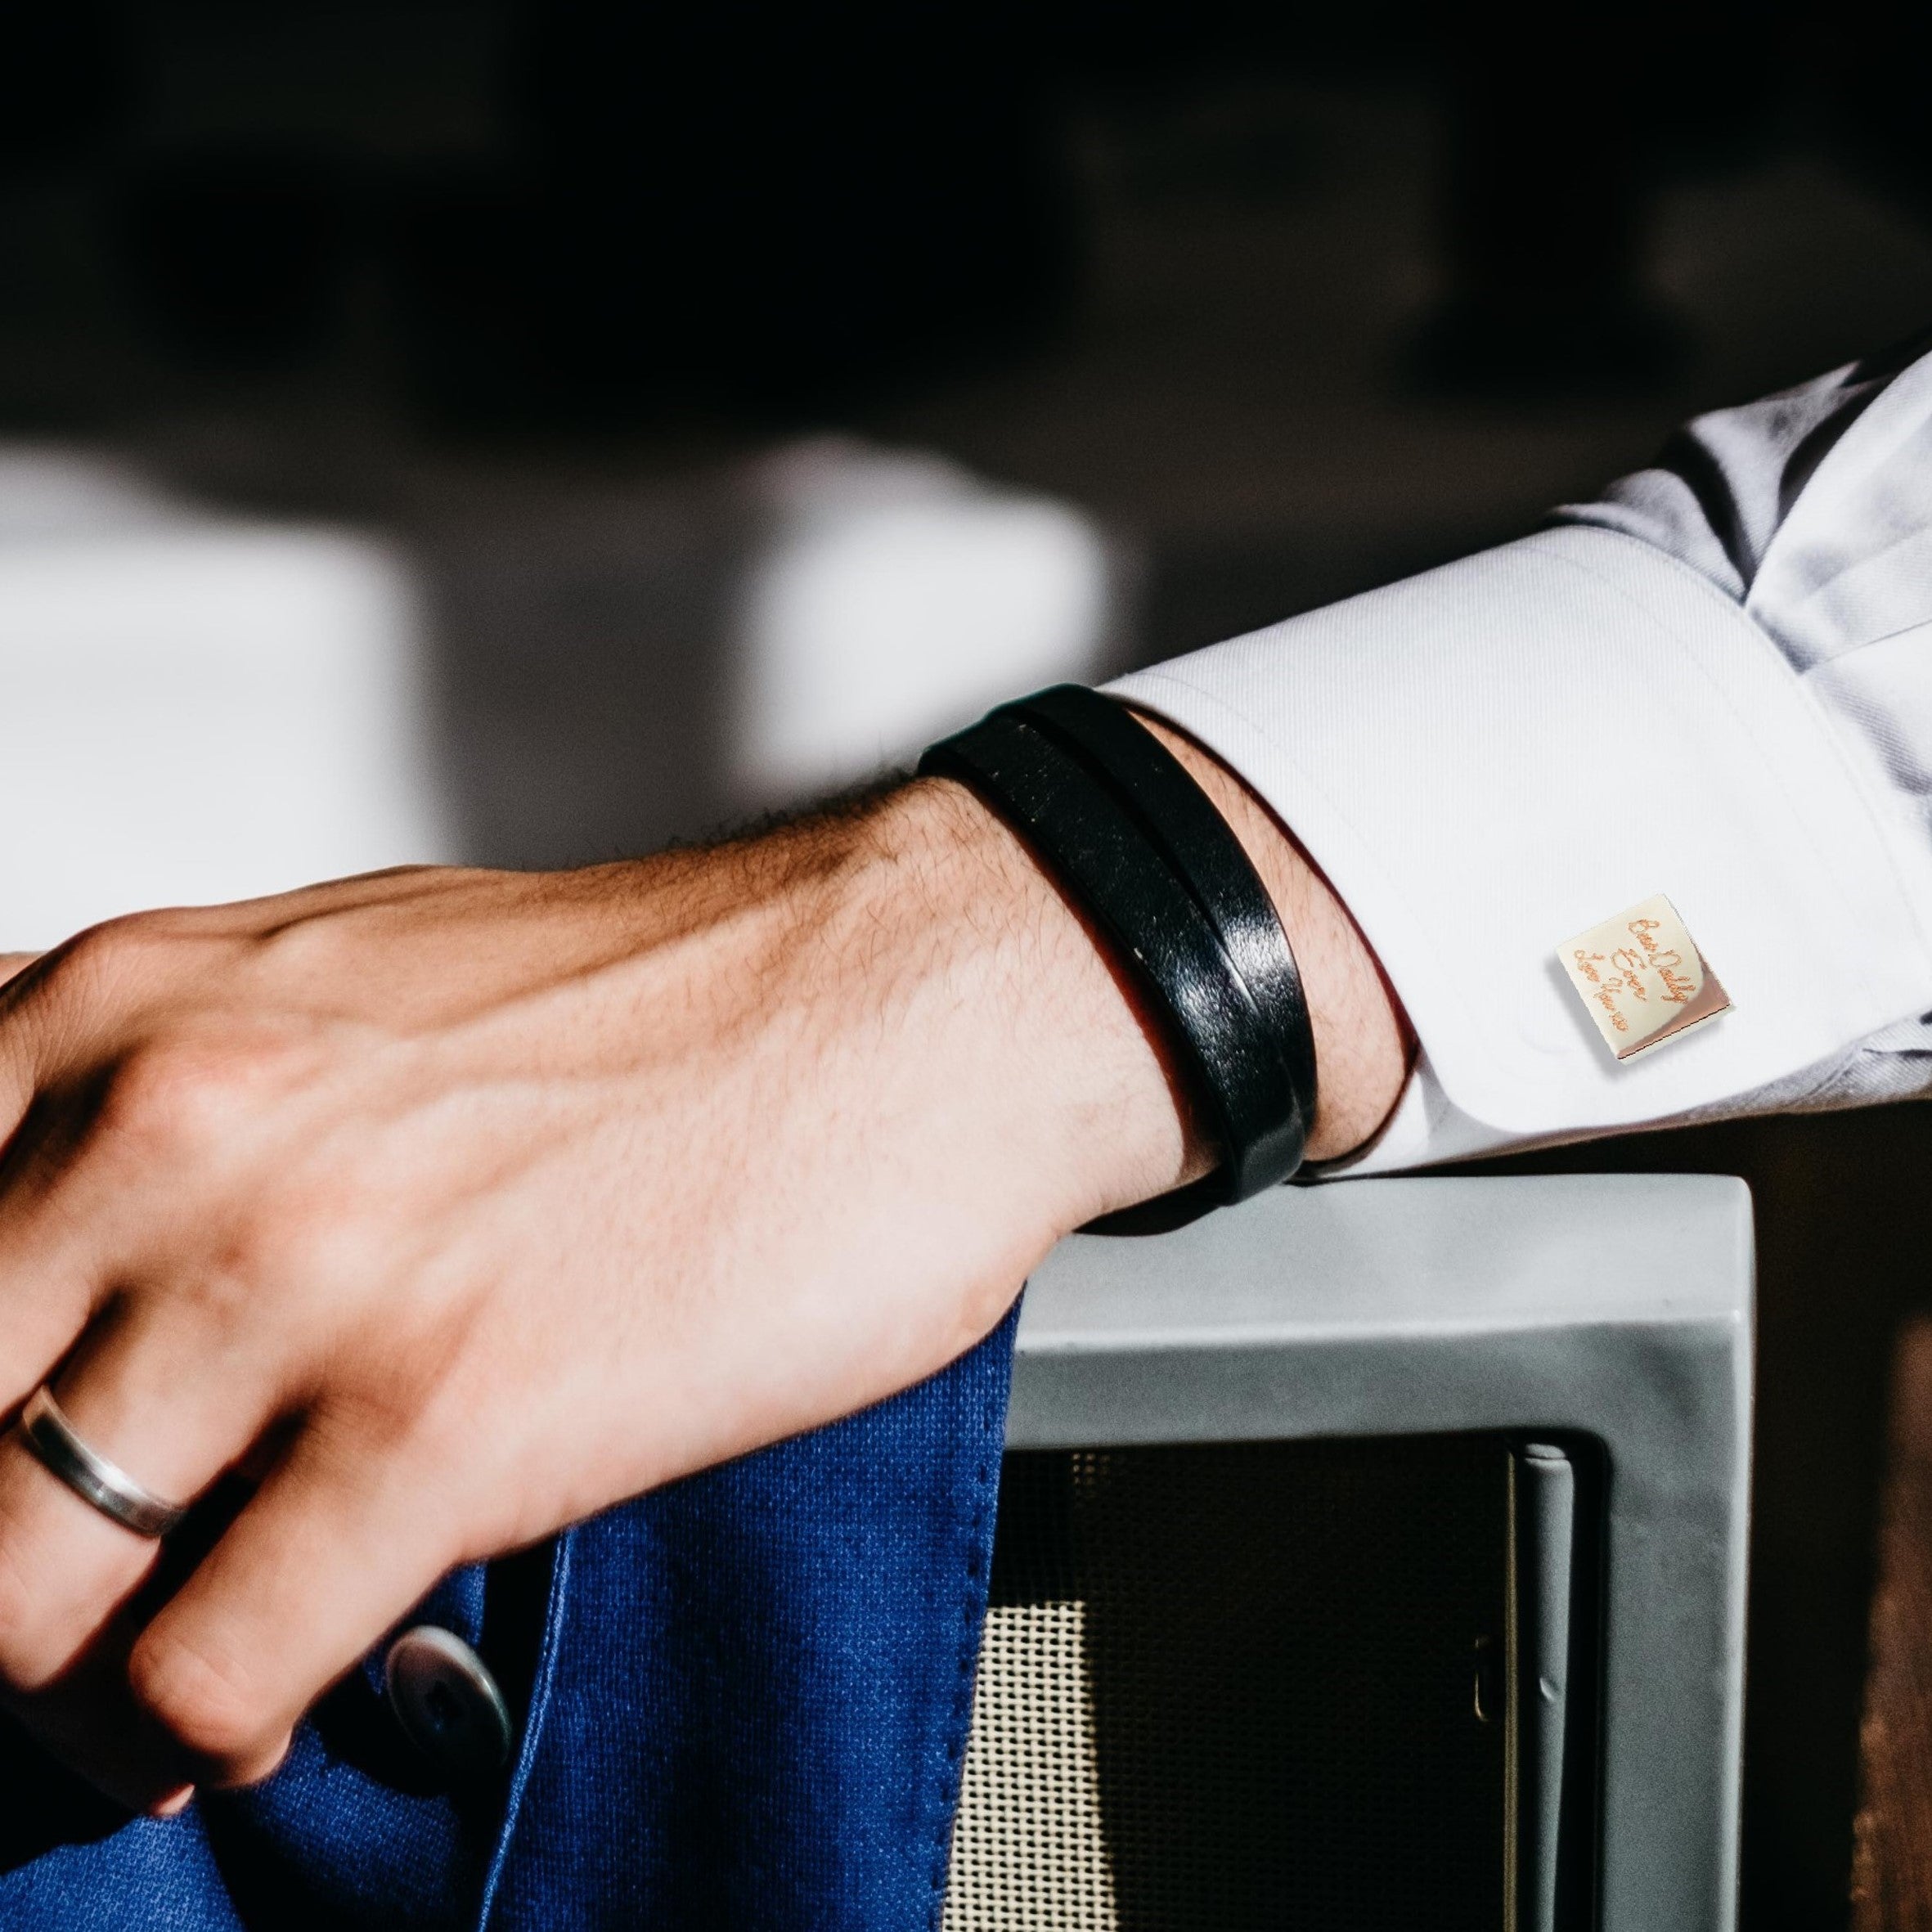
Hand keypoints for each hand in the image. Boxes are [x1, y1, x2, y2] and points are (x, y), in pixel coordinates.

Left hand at [0, 755, 1404, 1810]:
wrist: (907, 1002)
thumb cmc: (671, 1000)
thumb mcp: (340, 989)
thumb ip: (164, 1115)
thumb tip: (61, 1290)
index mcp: (126, 1012)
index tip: (11, 1465)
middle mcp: (174, 1127)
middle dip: (2, 1561)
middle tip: (72, 1597)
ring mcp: (305, 1273)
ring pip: (11, 1596)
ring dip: (76, 1679)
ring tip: (163, 1673)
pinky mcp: (446, 1418)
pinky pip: (200, 1674)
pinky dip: (212, 1723)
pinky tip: (285, 1681)